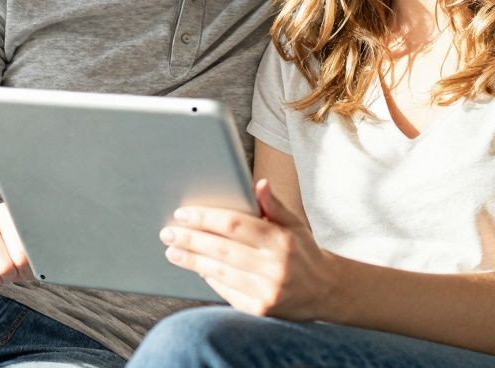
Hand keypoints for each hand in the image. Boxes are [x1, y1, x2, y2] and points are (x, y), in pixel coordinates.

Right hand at [0, 202, 33, 290]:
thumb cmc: (9, 254)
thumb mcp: (28, 249)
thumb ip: (41, 250)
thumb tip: (54, 264)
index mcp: (22, 211)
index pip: (39, 239)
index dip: (40, 260)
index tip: (38, 266)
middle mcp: (0, 213)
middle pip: (22, 256)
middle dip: (23, 271)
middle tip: (19, 270)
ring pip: (4, 267)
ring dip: (7, 278)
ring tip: (4, 271)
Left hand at [161, 180, 340, 319]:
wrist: (326, 291)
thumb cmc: (304, 252)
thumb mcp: (295, 224)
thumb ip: (274, 205)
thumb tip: (258, 184)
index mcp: (280, 239)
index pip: (234, 225)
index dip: (205, 219)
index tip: (183, 214)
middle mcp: (274, 266)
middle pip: (221, 250)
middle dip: (190, 239)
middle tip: (167, 232)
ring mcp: (267, 291)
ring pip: (220, 272)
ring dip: (192, 261)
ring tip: (172, 251)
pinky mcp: (261, 310)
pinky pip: (227, 292)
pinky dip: (210, 279)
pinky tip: (196, 268)